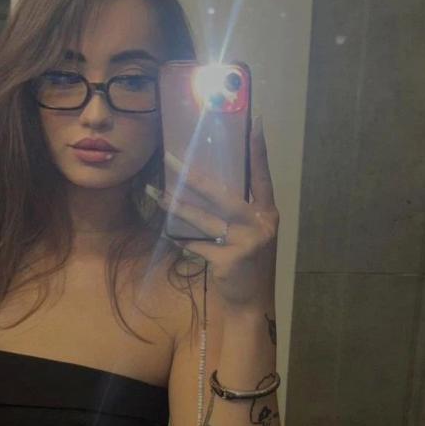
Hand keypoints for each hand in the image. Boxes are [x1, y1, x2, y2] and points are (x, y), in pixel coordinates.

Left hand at [145, 115, 278, 312]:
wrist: (250, 303)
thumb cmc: (247, 264)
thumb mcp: (251, 235)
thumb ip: (237, 213)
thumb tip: (203, 187)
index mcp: (267, 213)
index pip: (262, 176)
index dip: (258, 150)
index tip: (255, 122)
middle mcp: (261, 223)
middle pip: (221, 194)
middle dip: (193, 177)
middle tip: (170, 159)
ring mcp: (247, 242)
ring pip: (203, 218)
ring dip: (177, 207)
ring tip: (156, 194)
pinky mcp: (230, 259)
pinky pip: (197, 245)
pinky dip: (182, 241)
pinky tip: (171, 237)